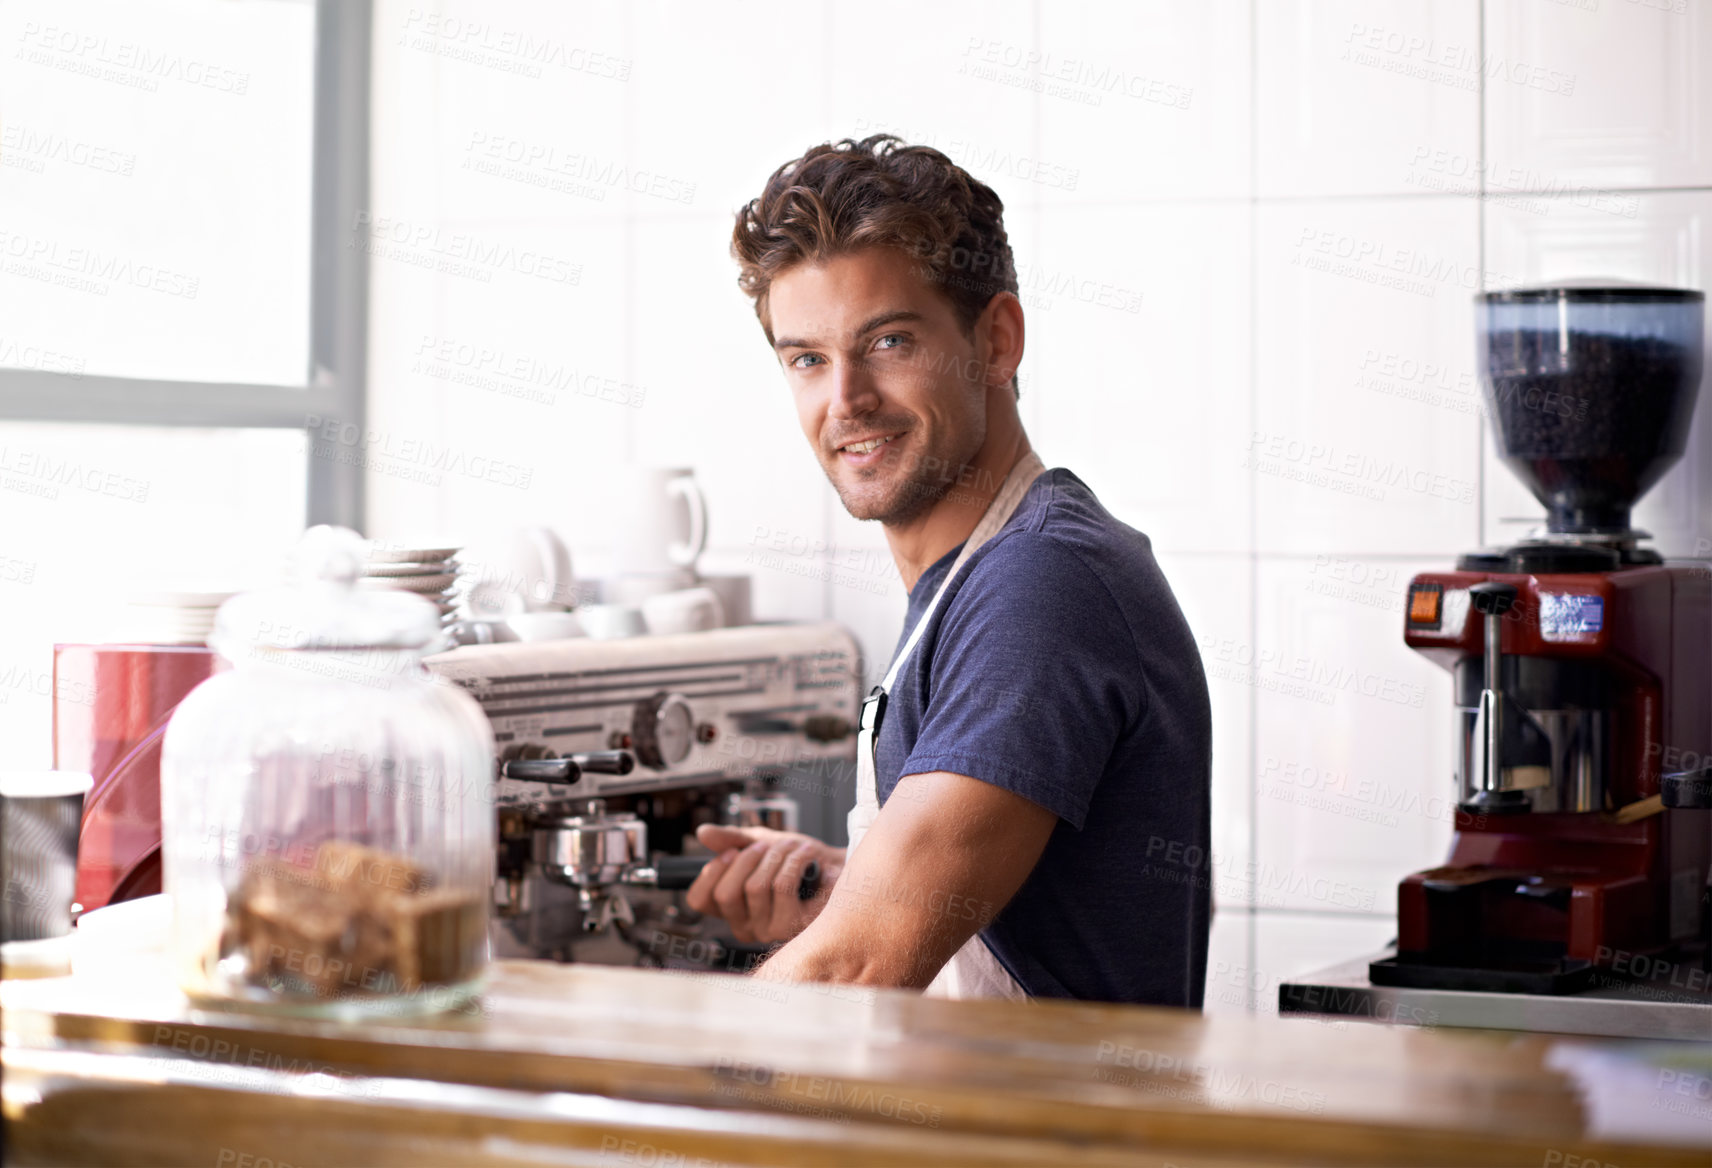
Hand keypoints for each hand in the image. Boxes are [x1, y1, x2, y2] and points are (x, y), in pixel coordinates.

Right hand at [682, 824, 842, 944]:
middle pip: (726, 893)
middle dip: (746, 858)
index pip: (699, 900)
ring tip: (791, 847)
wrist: (839, 866)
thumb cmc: (798, 860)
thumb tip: (702, 833)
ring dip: (776, 856)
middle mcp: (747, 927)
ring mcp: (770, 930)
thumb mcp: (760, 843)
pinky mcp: (795, 926)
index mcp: (732, 911)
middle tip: (766, 846)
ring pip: (756, 886)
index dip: (711, 871)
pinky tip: (806, 854)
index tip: (731, 851)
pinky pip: (783, 887)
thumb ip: (731, 840)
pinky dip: (795, 860)